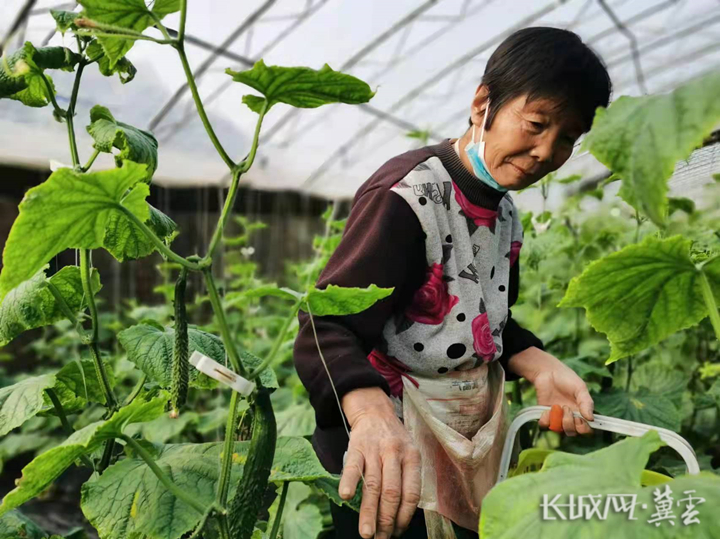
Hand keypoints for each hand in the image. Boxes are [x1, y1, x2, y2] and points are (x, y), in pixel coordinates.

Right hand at [339, 387, 421, 538]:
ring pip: (373, 485)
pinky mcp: (357, 446)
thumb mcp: (408, 454)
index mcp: (412, 457)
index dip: (404, 517)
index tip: (397, 532)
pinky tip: (346, 498)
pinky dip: (349, 482)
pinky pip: (353, 466)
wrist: (374, 411)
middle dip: (386, 521)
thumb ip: (407, 479)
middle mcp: (395, 453)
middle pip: (391, 493)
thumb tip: (401, 516)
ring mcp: (375, 450)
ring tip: (366, 533)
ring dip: (368, 513)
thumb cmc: (393, 439)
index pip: (411, 493)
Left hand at [508, 347, 593, 435]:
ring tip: (557, 407)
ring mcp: (557, 417)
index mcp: (581, 412)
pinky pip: (545, 426)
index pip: (586, 430)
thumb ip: (586, 403)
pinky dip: (545, 421)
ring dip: (558, 422)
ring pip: (559, 431)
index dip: (583, 429)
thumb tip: (591, 419)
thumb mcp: (580, 388)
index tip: (579, 419)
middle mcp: (570, 417)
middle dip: (569, 423)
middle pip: (572, 432)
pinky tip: (546, 410)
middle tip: (566, 408)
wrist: (548, 372)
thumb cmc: (567, 379)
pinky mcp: (545, 414)